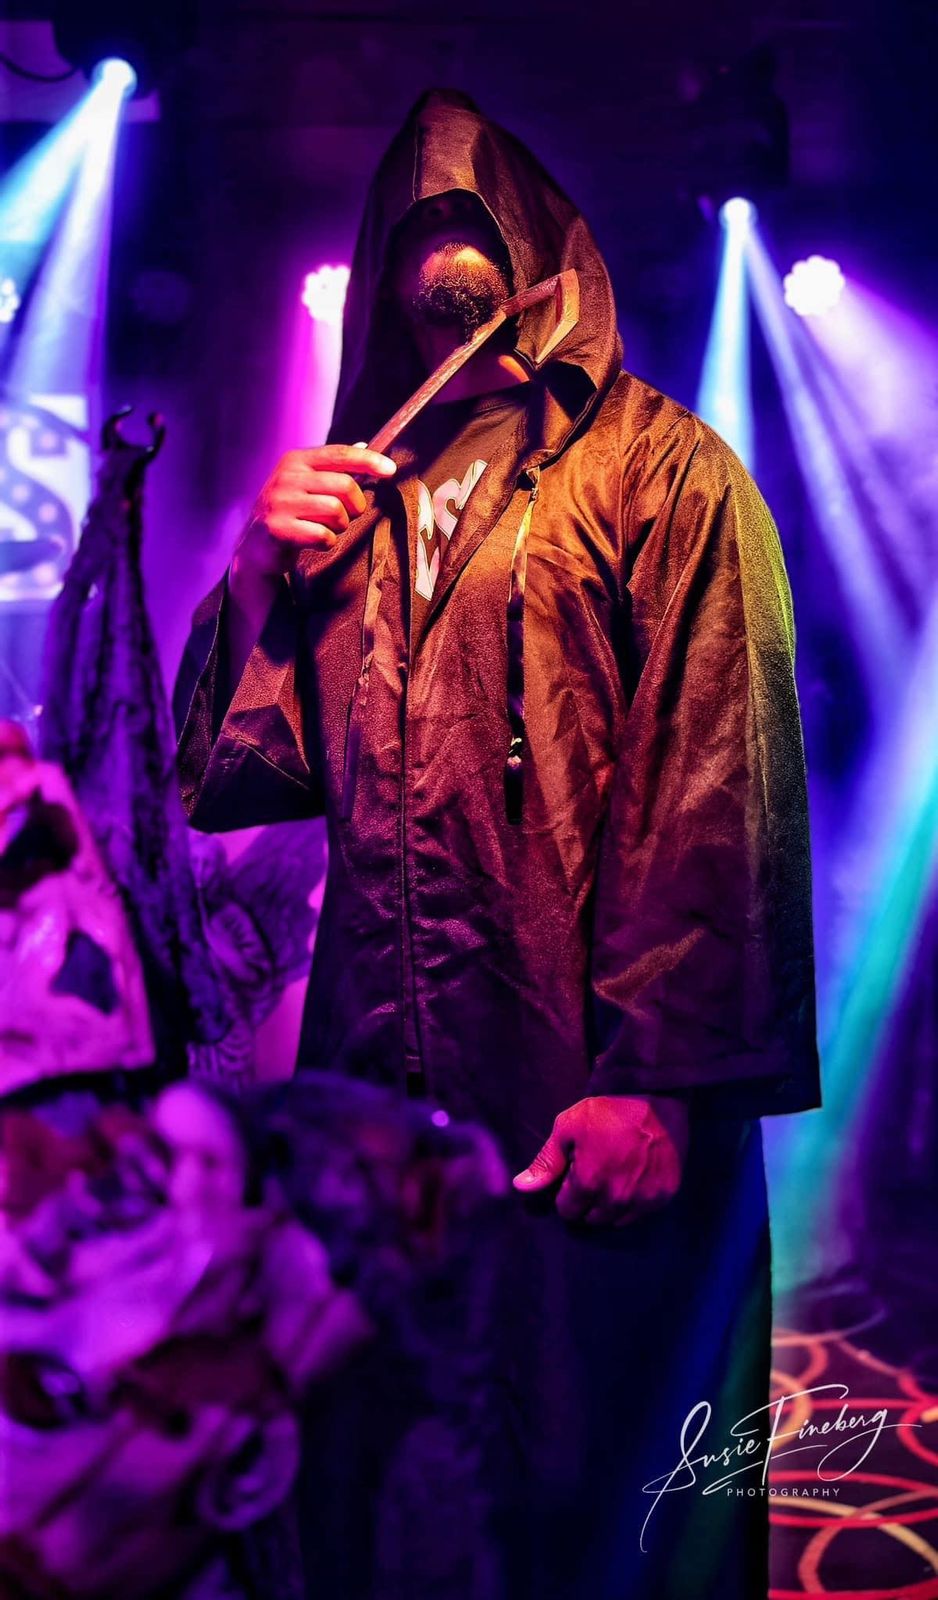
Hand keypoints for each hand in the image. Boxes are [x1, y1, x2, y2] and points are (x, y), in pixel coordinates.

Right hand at [231, 444, 395, 596]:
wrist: (256, 546)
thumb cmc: (289, 512)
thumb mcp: (305, 483)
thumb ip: (332, 466)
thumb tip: (363, 444)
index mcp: (296, 461)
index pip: (340, 454)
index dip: (369, 460)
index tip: (390, 470)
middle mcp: (286, 477)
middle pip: (344, 485)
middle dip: (355, 505)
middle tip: (347, 514)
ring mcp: (280, 502)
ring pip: (336, 510)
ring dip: (340, 525)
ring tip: (328, 527)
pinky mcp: (278, 528)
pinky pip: (323, 535)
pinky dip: (327, 542)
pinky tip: (315, 540)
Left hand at [512, 1095, 688, 1226]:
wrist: (658, 1098)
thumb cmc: (609, 1110)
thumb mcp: (568, 1127)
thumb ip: (546, 1161)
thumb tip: (521, 1187)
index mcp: (589, 1183)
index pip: (568, 1211)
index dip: (566, 1194)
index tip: (574, 1177)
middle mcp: (616, 1199)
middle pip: (592, 1219)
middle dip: (587, 1202)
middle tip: (594, 1175)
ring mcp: (643, 1200)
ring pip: (616, 1220)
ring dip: (610, 1207)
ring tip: (613, 1177)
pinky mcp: (664, 1196)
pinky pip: (641, 1213)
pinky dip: (634, 1203)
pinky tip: (634, 1179)